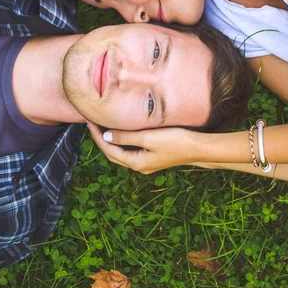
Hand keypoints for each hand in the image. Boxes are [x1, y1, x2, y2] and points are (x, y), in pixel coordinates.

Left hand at [86, 121, 203, 173]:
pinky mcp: (153, 157)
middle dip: (101, 139)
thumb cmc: (175, 141)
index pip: (109, 149)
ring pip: (122, 152)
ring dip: (111, 141)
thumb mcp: (149, 137)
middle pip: (113, 154)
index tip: (90, 122)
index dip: (98, 136)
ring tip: (103, 126)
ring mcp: (146, 163)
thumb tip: (107, 137)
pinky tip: (123, 132)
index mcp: (136, 162)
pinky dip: (122, 141)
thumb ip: (127, 137)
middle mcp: (139, 166)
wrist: (198, 148)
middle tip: (92, 124)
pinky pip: (131, 150)